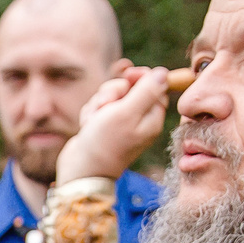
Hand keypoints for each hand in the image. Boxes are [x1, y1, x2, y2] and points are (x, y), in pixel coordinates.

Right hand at [56, 64, 173, 184]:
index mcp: (152, 119)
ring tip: (93, 120)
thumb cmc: (104, 142)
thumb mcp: (127, 112)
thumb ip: (147, 91)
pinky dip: (91, 113)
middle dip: (114, 91)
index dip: (141, 77)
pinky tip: (88, 125)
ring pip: (111, 96)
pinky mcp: (104, 126)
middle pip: (131, 88)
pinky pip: (99, 108)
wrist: (80, 169)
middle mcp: (139, 121)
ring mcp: (121, 124)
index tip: (128, 74)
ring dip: (99, 103)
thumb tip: (163, 73)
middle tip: (105, 105)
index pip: (156, 87)